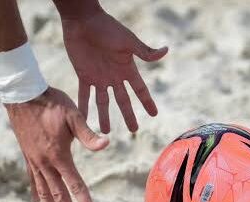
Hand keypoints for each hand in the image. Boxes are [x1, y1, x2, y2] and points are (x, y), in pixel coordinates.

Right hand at [5, 87, 108, 201]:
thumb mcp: (73, 115)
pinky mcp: (28, 156)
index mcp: (59, 155)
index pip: (75, 185)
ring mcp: (34, 161)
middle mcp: (45, 163)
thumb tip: (106, 144)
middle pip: (58, 195)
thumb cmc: (51, 102)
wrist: (22, 94)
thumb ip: (88, 134)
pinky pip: (33, 180)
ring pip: (44, 192)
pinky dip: (36, 193)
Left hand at [61, 9, 167, 132]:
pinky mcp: (84, 75)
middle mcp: (114, 75)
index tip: (154, 114)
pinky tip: (83, 119)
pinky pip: (84, 95)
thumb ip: (145, 51)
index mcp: (127, 68)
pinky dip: (84, 107)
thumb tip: (166, 51)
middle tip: (133, 130)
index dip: (147, 102)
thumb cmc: (107, 27)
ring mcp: (99, 77)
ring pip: (103, 102)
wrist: (83, 20)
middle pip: (123, 100)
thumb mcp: (128, 41)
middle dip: (128, 115)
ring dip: (104, 116)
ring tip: (105, 132)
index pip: (140, 89)